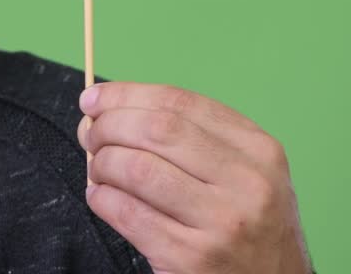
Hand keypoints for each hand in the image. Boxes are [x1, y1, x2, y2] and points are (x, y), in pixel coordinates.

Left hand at [77, 82, 311, 273]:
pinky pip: (128, 214)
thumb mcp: (244, 173)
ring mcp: (221, 222)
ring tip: (98, 171)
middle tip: (91, 136)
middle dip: (109, 126)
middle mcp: (246, 182)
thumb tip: (109, 110)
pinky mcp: (192, 257)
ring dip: (102, 164)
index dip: (127, 94)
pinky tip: (101, 197)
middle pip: (156, 130)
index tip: (94, 98)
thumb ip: (190, 139)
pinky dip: (102, 199)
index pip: (179, 103)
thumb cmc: (249, 225)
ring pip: (137, 169)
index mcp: (259, 150)